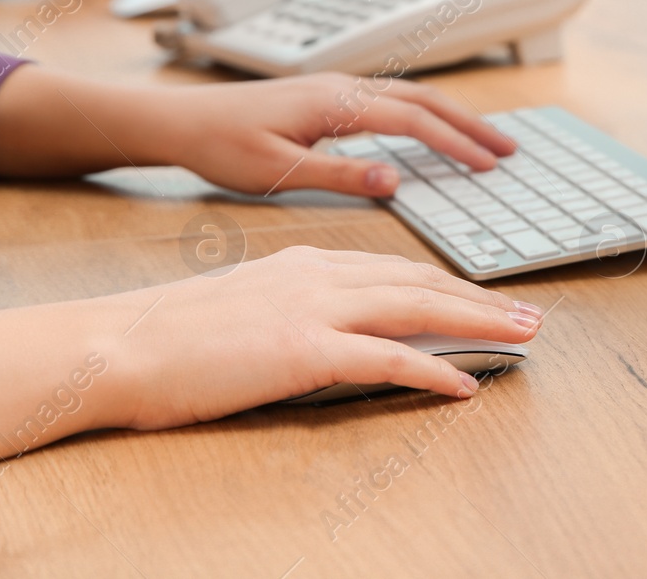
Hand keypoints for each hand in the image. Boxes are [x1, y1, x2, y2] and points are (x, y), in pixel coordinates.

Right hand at [0, 247, 543, 481]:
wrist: (118, 343)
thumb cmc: (167, 334)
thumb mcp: (240, 306)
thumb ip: (289, 307)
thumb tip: (325, 329)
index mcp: (300, 263)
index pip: (390, 267)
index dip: (443, 281)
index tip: (480, 294)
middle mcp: (314, 275)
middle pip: (417, 281)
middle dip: (479, 297)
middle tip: (528, 313)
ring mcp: (310, 310)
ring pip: (415, 308)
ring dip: (476, 323)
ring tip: (521, 338)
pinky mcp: (301, 350)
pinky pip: (385, 358)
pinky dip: (432, 369)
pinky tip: (464, 384)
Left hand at [144, 74, 516, 196]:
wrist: (180, 121)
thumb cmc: (220, 146)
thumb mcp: (277, 172)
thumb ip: (339, 175)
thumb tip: (395, 180)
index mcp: (334, 104)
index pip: (412, 120)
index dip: (456, 143)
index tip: (490, 163)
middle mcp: (340, 87)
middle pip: (422, 99)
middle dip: (469, 123)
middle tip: (508, 148)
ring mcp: (333, 88)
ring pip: (408, 94)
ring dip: (449, 115)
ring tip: (482, 138)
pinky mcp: (324, 96)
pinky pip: (388, 98)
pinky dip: (422, 111)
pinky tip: (429, 128)